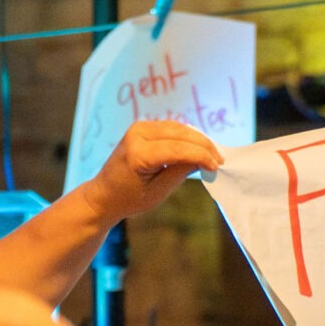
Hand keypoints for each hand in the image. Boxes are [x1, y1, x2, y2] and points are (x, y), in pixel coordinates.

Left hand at [88, 120, 222, 222]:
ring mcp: (139, 127)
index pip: (178, 149)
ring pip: (178, 127)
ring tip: (213, 155)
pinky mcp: (143, 126)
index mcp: (138, 153)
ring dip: (197, 139)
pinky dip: (187, 136)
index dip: (201, 156)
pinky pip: (171, 128)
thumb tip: (203, 159)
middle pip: (180, 133)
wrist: (104, 193)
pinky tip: (199, 148)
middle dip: (203, 145)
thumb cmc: (129, 198)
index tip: (217, 166)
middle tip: (220, 159)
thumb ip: (180, 173)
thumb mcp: (158, 192)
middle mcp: (137, 134)